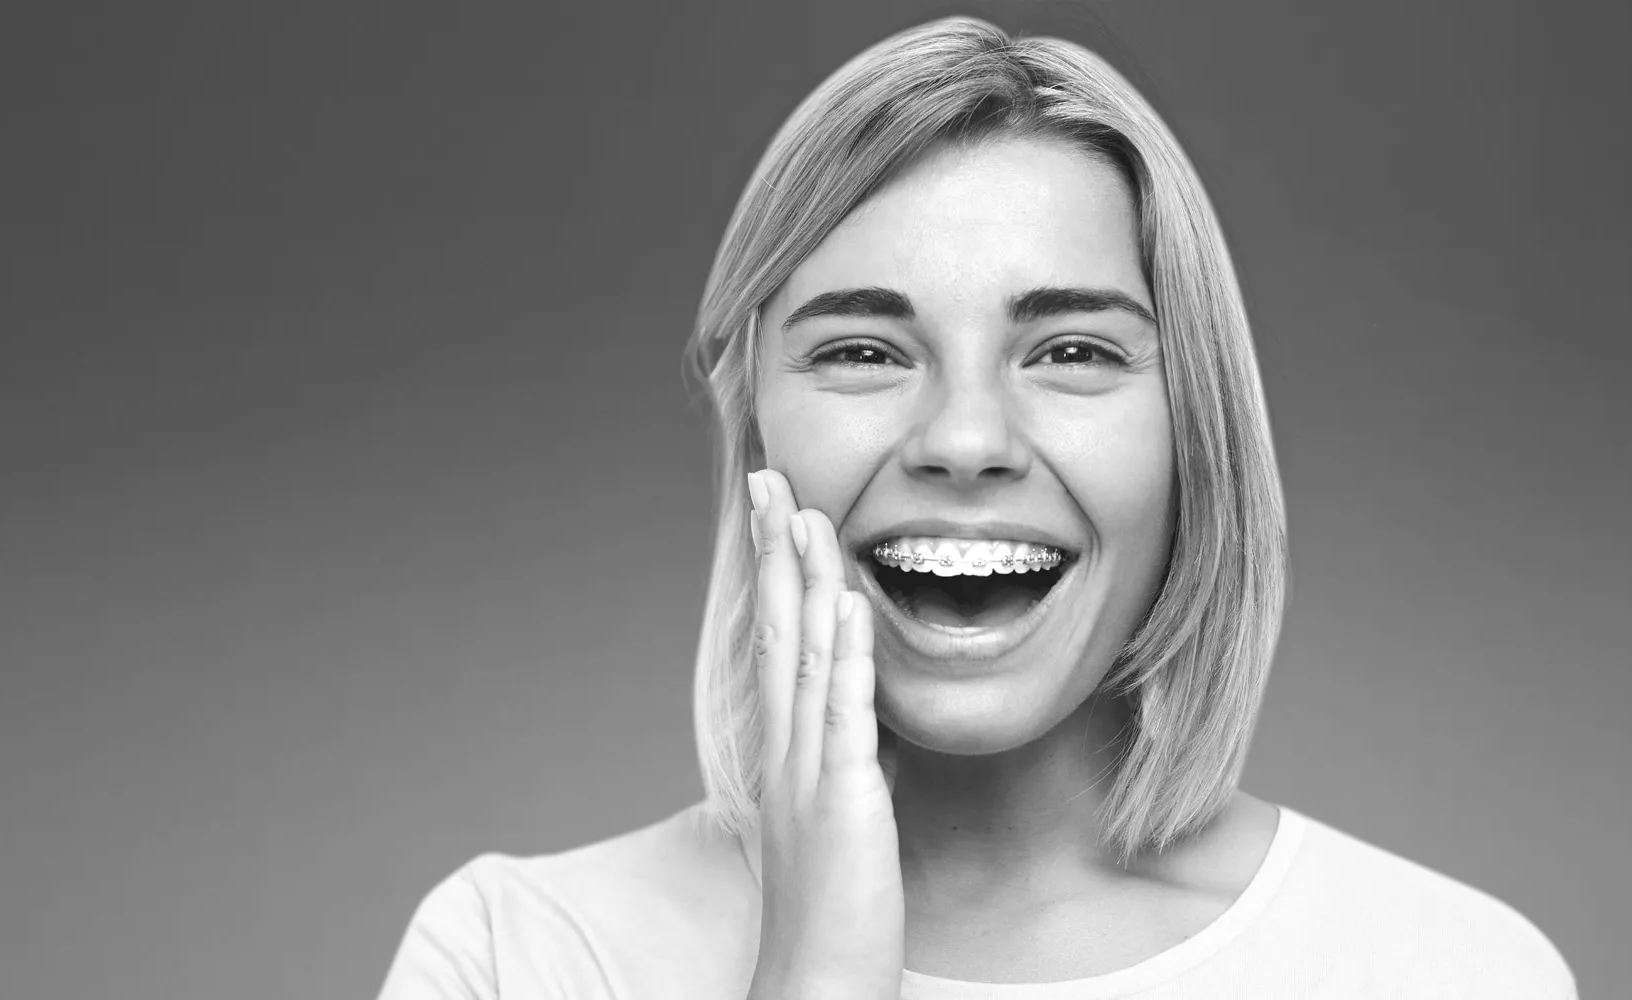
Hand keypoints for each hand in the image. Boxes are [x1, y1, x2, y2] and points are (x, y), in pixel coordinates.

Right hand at [745, 469, 904, 999]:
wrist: (815, 983)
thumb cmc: (831, 912)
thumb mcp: (839, 820)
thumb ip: (845, 765)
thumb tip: (862, 724)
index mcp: (786, 754)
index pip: (774, 645)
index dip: (774, 577)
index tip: (774, 517)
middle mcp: (786, 752)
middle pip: (775, 632)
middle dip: (773, 553)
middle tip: (768, 481)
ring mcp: (810, 772)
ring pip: (802, 657)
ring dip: (803, 580)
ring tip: (803, 511)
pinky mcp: (844, 799)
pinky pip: (842, 713)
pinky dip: (843, 653)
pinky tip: (846, 601)